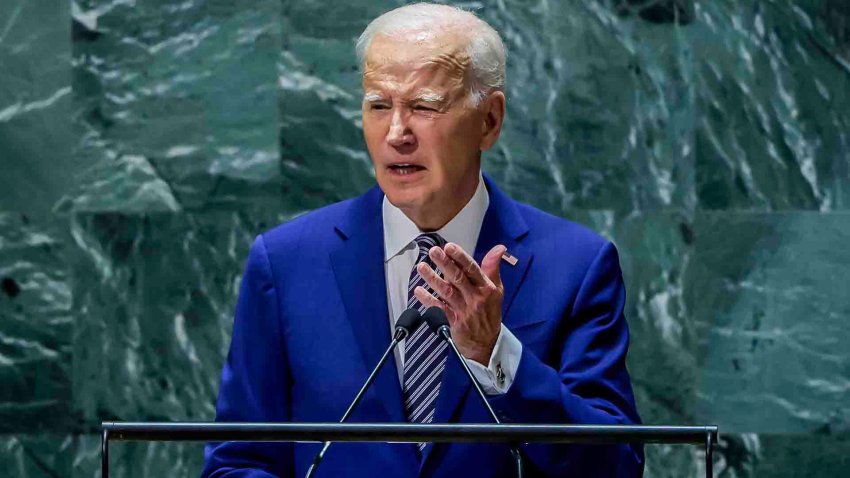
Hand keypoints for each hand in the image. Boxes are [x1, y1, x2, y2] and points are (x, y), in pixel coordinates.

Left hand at [413, 242, 505, 364]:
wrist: (486, 343)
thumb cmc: (489, 312)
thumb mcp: (496, 290)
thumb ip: (493, 268)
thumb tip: (499, 248)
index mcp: (486, 288)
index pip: (472, 269)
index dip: (460, 257)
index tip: (449, 247)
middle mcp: (475, 298)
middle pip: (458, 278)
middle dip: (445, 263)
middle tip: (433, 251)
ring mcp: (463, 310)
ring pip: (446, 292)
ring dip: (433, 279)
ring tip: (422, 267)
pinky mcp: (453, 321)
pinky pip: (439, 308)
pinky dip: (428, 300)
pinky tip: (419, 291)